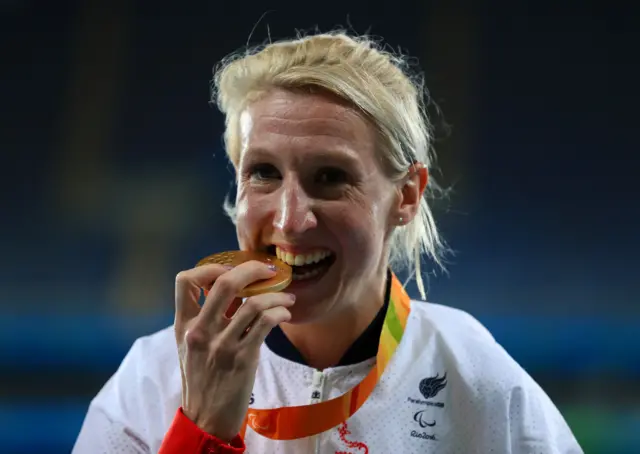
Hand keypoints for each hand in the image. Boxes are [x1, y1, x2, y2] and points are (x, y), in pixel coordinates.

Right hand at [174, 260, 294, 440]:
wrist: (206, 417)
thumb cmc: (203, 377)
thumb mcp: (193, 344)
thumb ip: (208, 316)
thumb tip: (237, 287)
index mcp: (183, 324)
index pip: (184, 280)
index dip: (210, 267)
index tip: (231, 269)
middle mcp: (199, 331)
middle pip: (225, 283)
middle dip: (252, 269)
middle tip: (269, 270)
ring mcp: (221, 345)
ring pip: (253, 303)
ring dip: (277, 295)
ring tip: (287, 298)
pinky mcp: (242, 358)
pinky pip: (266, 323)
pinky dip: (280, 313)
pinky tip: (285, 315)